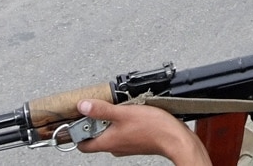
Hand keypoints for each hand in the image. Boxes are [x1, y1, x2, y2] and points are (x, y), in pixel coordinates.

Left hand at [75, 99, 209, 165]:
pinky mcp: (137, 141)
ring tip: (120, 107)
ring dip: (112, 119)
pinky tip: (132, 112)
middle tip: (101, 106)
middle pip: (96, 136)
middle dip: (96, 121)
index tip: (78, 117)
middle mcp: (115, 147)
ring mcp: (126, 145)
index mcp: (108, 142)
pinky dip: (123, 122)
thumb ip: (101, 109)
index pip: (82, 145)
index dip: (77, 132)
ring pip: (111, 133)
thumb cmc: (153, 128)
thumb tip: (83, 106)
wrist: (175, 138)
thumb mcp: (123, 112)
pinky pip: (123, 132)